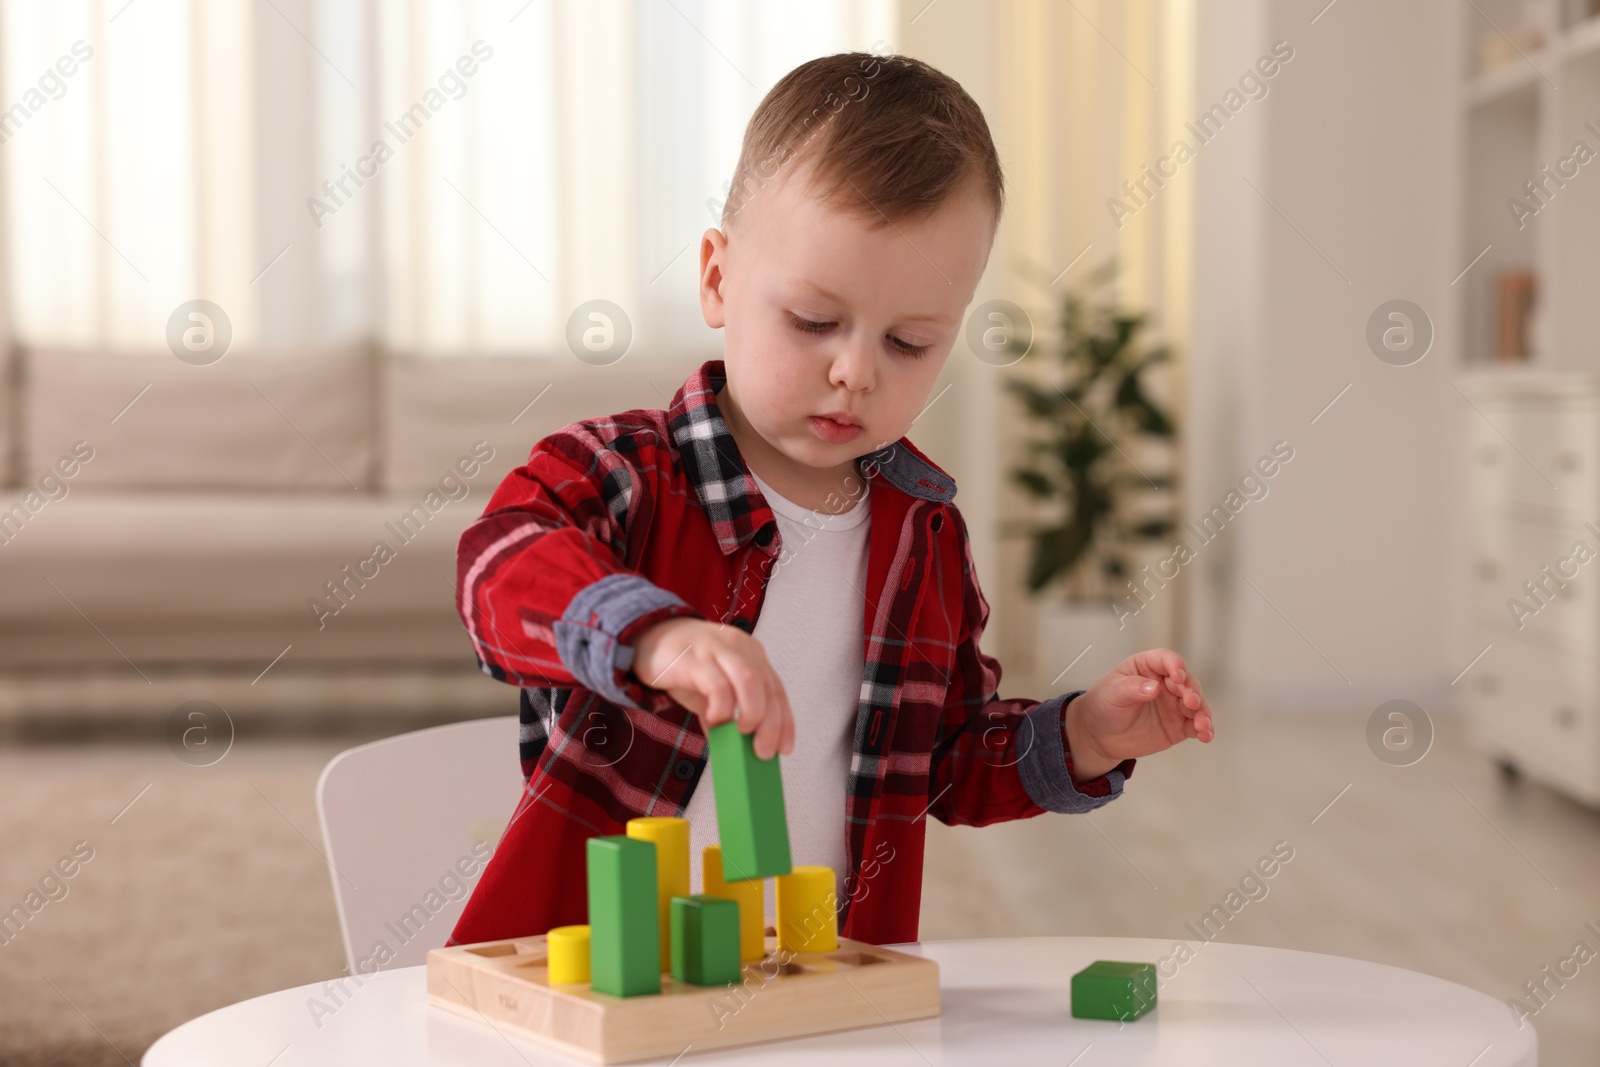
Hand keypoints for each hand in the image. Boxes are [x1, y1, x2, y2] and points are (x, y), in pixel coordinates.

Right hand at [630, 617, 794, 758]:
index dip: (784, 721)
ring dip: (751, 713)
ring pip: (749, 681)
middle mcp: (739, 648)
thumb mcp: (712, 688)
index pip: (776, 689)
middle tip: (762, 751)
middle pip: (766, 688)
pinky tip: (714, 720)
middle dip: (771, 725)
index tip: (784, 748)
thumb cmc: (684, 664)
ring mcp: (717, 650)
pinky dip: (721, 707)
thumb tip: (738, 746)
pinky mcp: (693, 658)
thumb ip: (728, 711)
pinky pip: (716, 684)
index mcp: (751, 654)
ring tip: (742, 733)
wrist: (647, 637)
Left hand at [1063, 648, 1214, 781]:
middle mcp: (1165, 684)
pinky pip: (1196, 725)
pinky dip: (1204, 729)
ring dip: (1203, 712)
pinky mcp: (1178, 725)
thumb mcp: (1112, 692)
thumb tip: (1153, 687)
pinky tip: (1205, 734)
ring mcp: (1173, 705)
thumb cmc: (1103, 706)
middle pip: (1187, 682)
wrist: (1099, 736)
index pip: (1167, 660)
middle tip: (1190, 701)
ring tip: (1201, 723)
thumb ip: (1132, 688)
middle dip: (1192, 691)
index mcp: (1147, 668)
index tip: (1178, 676)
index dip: (1176, 665)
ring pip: (1197, 704)